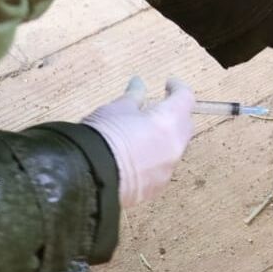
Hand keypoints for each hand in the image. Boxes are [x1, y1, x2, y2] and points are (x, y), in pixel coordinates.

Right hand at [82, 77, 194, 208]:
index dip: (178, 88)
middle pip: (185, 125)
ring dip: (164, 139)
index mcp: (169, 121)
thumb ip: (133, 96)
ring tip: (143, 134)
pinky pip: (162, 168)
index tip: (168, 84)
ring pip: (174, 149)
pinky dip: (154, 159)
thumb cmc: (102, 136)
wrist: (86, 178)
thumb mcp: (115, 109)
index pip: (185, 98)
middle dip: (175, 115)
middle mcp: (175, 146)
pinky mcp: (156, 188)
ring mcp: (167, 169)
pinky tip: (137, 158)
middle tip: (157, 109)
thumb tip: (138, 83)